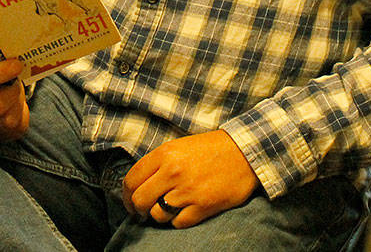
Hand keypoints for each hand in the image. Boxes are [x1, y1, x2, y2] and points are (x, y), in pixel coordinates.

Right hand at [0, 59, 28, 141]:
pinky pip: (16, 126)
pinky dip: (21, 112)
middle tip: (17, 80)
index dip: (0, 72)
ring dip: (17, 102)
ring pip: (7, 118)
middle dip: (12, 92)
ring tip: (14, 90)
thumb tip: (15, 46)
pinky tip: (14, 103)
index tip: (17, 64)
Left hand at [121, 130, 257, 228]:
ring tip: (167, 209)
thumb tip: (139, 185)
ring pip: (157, 215)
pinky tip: (184, 211)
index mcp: (164, 154)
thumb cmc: (210, 149)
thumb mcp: (179, 146)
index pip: (131, 180)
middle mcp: (172, 172)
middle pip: (140, 201)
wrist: (244, 152)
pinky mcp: (203, 206)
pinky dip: (178, 220)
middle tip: (142, 212)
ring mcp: (187, 190)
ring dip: (159, 215)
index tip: (130, 202)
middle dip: (138, 209)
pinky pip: (178, 223)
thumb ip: (158, 163)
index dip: (126, 195)